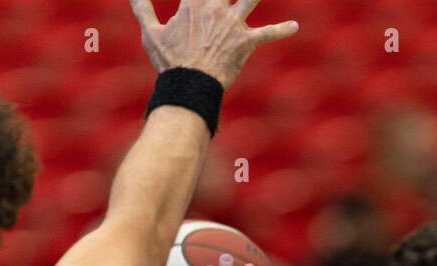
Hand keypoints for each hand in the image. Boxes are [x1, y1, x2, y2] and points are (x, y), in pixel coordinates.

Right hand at [130, 0, 297, 88]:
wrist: (189, 87)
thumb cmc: (168, 62)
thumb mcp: (151, 33)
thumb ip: (142, 9)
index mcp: (193, 3)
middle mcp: (215, 8)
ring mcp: (232, 24)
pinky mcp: (245, 42)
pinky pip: (267, 34)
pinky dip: (281, 30)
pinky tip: (294, 27)